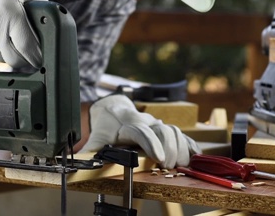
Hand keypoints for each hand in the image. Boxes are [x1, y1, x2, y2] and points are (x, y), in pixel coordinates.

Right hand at [0, 0, 45, 68]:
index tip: (40, 59)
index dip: (37, 57)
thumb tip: (54, 29)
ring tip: (1, 36)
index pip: (29, 48)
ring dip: (6, 55)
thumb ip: (41, 9)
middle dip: (24, 61)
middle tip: (26, 55)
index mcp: (12, 14)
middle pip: (16, 61)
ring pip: (2, 62)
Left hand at [79, 95, 200, 168]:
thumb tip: (80, 164)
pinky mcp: (166, 128)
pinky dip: (189, 144)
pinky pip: (181, 133)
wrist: (114, 108)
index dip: (151, 144)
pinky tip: (194, 156)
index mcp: (128, 123)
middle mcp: (145, 121)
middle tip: (170, 166)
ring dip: (180, 147)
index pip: (141, 131)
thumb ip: (90, 152)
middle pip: (162, 130)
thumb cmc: (106, 127)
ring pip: (174, 130)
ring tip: (182, 164)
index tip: (159, 158)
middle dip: (169, 148)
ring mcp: (157, 123)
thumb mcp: (97, 138)